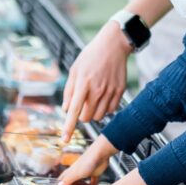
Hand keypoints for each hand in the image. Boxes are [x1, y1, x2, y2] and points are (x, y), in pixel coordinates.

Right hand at [59, 135, 117, 184]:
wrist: (100, 154)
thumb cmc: (87, 162)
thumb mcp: (76, 173)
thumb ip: (68, 179)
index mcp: (71, 171)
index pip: (62, 179)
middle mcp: (77, 172)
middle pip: (71, 181)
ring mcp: (86, 173)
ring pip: (81, 182)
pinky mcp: (94, 173)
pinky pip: (93, 181)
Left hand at [62, 20, 129, 140]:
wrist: (113, 45)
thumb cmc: (91, 56)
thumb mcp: (75, 70)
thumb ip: (69, 91)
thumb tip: (67, 110)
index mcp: (83, 83)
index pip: (75, 110)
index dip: (69, 126)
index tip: (65, 139)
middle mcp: (97, 89)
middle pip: (87, 117)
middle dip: (82, 115)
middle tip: (83, 104)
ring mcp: (110, 91)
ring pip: (99, 116)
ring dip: (93, 113)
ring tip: (93, 99)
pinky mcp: (120, 91)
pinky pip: (111, 110)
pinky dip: (105, 109)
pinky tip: (103, 97)